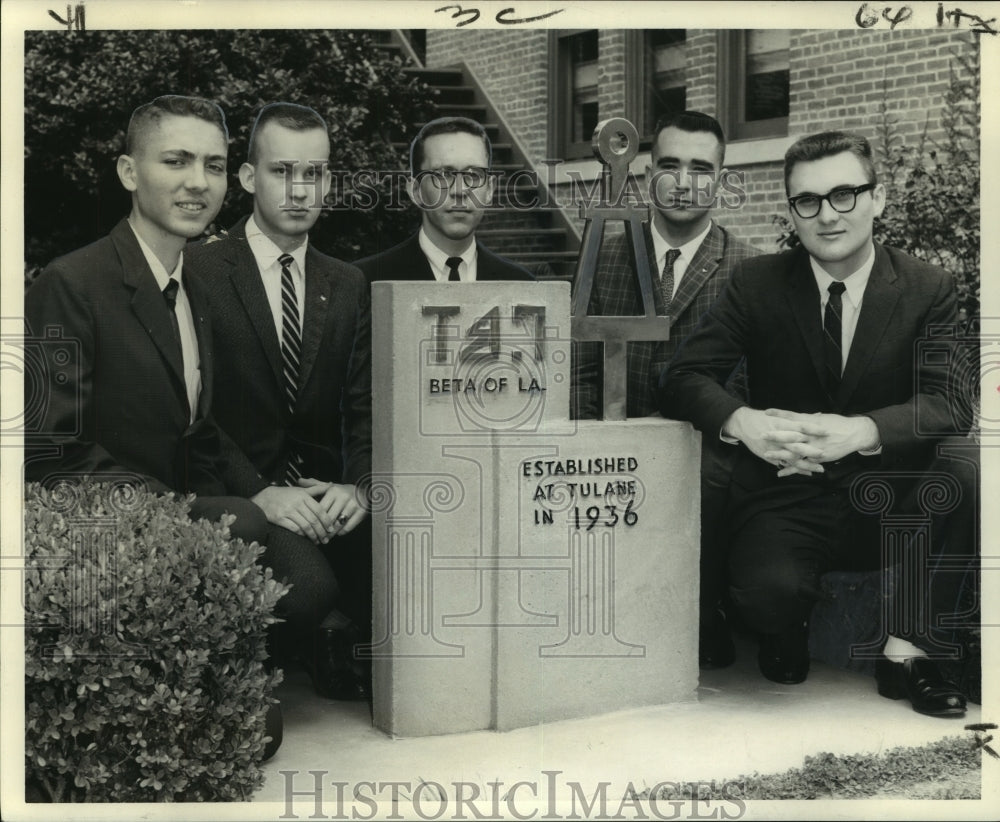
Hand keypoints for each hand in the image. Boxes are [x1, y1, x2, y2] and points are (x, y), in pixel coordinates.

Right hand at [251, 485, 338, 543]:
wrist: (263, 498)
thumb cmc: (284, 495)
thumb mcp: (300, 489)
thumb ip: (316, 488)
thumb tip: (331, 485)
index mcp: (303, 495)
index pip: (319, 510)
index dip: (326, 521)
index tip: (331, 528)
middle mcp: (296, 503)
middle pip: (313, 520)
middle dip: (322, 531)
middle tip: (326, 538)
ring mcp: (288, 511)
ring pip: (305, 526)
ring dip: (313, 535)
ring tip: (317, 541)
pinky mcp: (280, 518)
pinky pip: (294, 529)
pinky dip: (302, 534)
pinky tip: (305, 537)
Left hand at [297, 478, 368, 535]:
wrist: (365, 490)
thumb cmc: (343, 491)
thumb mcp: (330, 487)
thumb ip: (315, 485)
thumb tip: (299, 480)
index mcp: (333, 490)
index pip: (320, 508)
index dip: (314, 519)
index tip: (310, 527)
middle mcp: (343, 497)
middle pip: (328, 518)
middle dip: (322, 529)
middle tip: (317, 537)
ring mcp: (353, 504)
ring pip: (338, 524)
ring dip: (331, 534)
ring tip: (325, 539)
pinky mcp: (361, 512)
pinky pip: (348, 527)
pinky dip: (342, 532)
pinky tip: (338, 533)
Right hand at [723, 407, 824, 476]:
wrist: (743, 423)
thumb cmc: (763, 417)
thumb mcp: (780, 414)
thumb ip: (798, 418)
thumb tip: (818, 415)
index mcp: (782, 424)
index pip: (801, 426)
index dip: (813, 429)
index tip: (827, 432)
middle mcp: (779, 437)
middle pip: (797, 444)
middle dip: (810, 450)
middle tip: (824, 454)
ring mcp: (774, 448)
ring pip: (792, 458)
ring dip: (806, 464)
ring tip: (820, 469)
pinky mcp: (769, 455)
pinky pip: (784, 464)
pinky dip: (795, 470)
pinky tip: (807, 473)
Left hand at [764, 409, 879, 465]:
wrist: (855, 434)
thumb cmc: (838, 423)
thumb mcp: (823, 418)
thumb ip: (808, 418)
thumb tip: (796, 416)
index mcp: (812, 422)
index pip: (793, 417)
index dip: (780, 414)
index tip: (766, 412)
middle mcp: (812, 435)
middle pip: (792, 435)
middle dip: (776, 436)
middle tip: (762, 434)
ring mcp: (815, 447)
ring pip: (795, 451)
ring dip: (780, 454)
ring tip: (766, 454)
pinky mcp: (819, 458)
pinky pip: (803, 465)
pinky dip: (791, 469)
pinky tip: (779, 472)